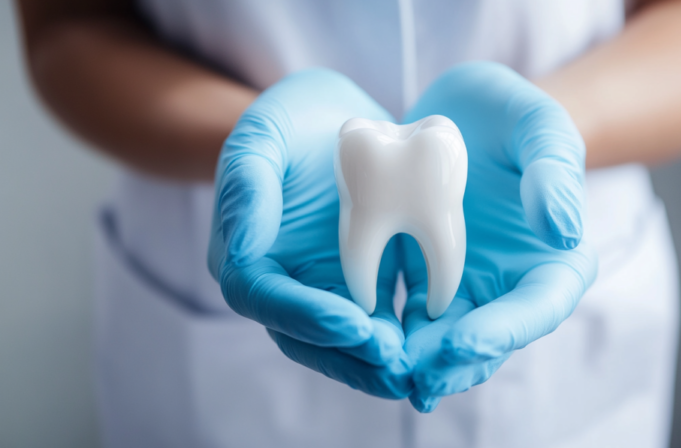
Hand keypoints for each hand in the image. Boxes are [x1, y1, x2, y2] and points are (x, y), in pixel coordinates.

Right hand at [208, 69, 411, 398]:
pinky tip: (438, 342)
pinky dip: (405, 335)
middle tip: (397, 364)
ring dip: (379, 359)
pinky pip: (382, 317)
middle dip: (350, 356)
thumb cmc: (288, 121)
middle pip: (307, 336)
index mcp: (245, 255)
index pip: (266, 300)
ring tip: (421, 369)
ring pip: (346, 338)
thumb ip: (246, 186)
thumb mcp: (263, 136)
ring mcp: (323, 287)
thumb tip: (240, 250)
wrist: (331, 118)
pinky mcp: (363, 282)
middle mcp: (283, 283)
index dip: (307, 318)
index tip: (354, 325)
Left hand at [401, 62, 597, 410]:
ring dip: (417, 358)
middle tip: (412, 376)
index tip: (465, 341)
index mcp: (554, 260)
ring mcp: (469, 286)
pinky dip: (390, 332)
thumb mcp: (539, 127)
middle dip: (452, 362)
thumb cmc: (513, 115)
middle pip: (489, 338)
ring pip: (446, 337)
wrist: (464, 112)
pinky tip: (362, 339)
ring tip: (383, 369)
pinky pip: (409, 315)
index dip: (505, 331)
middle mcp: (513, 284)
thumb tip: (565, 233)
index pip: (539, 308)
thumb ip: (554, 173)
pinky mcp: (427, 279)